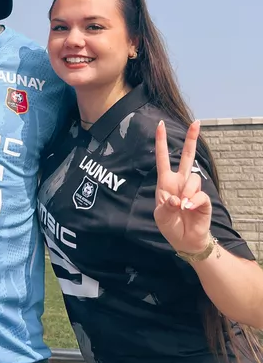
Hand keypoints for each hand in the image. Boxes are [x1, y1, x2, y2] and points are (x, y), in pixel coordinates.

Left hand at [154, 120, 212, 252]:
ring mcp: (192, 189)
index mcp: (166, 182)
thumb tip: (177, 199)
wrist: (185, 240)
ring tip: (182, 206)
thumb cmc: (170, 225)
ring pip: (193, 179)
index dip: (161, 142)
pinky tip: (189, 208)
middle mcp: (180, 181)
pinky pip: (200, 195)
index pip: (163, 158)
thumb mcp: (160, 216)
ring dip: (187, 192)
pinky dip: (193, 202)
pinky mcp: (203, 199)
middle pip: (187, 157)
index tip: (160, 125)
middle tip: (196, 122)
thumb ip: (165, 206)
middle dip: (192, 139)